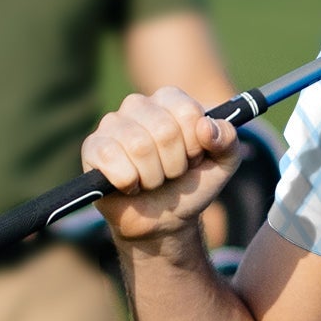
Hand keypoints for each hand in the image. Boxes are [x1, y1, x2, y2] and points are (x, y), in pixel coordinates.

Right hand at [83, 87, 245, 243]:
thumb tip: (206, 127)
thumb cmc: (190, 185)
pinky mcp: (92, 147)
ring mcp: (112, 124)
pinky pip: (111, 159)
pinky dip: (128, 182)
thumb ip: (228, 140)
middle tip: (171, 173)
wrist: (164, 220)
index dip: (195, 144)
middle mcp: (138, 104)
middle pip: (164, 130)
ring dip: (153, 177)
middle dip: (175, 165)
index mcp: (169, 100)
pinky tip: (130, 185)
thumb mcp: (223, 164)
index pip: (188, 111)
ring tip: (151, 181)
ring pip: (138, 146)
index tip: (193, 158)